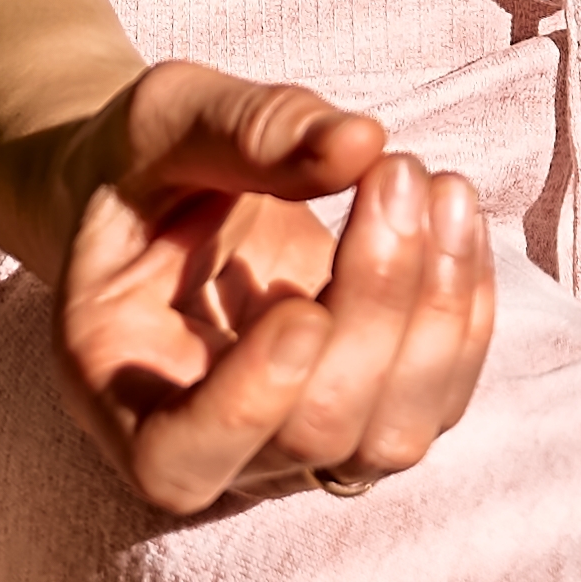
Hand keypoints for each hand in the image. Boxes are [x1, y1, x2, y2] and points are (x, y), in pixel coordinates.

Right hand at [44, 63, 494, 515]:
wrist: (170, 188)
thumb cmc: (147, 162)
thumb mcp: (162, 119)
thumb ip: (242, 130)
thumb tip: (361, 142)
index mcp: (115, 387)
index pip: (175, 461)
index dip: (247, 407)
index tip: (303, 309)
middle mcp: (209, 442)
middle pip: (312, 432)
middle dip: (373, 302)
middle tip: (394, 168)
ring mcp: (297, 442)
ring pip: (391, 436)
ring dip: (436, 313)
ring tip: (439, 185)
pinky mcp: (370, 413)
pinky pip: (438, 400)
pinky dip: (465, 312)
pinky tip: (456, 218)